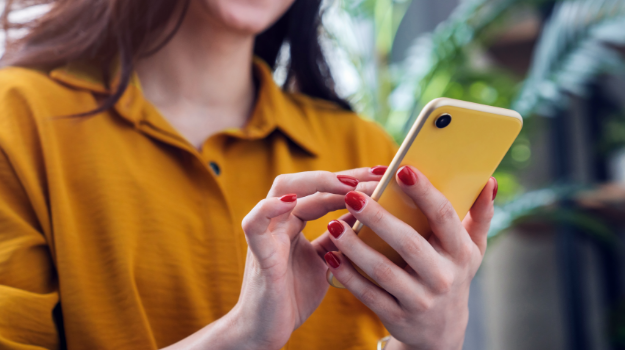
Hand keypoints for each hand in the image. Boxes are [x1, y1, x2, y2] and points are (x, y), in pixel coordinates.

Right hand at [231, 167, 384, 349]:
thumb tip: (368, 215)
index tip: (384, 175)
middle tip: (376, 175)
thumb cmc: (294, 296)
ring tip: (349, 184)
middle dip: (342, 176)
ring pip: (282, 190)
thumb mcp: (326, 261)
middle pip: (306, 182)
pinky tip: (291, 201)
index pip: (323, 190)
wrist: (267, 331)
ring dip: (316, 183)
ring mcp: (267, 234)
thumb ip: (339, 237)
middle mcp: (280, 222)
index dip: (353, 180)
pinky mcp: (258, 254)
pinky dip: (269, 208)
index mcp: (294, 223)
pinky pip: (255, 224)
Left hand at [323, 166, 496, 349]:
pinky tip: (331, 257)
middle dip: (379, 217)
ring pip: (384, 271)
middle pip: (408, 243)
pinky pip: (369, 294)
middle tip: (352, 195)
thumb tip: (488, 180)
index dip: (424, 192)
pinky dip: (348, 276)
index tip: (402, 169)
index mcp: (460, 252)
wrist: (441, 331)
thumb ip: (480, 215)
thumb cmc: (453, 274)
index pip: (443, 216)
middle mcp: (443, 276)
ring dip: (356, 247)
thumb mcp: (472, 249)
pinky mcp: (397, 316)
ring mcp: (420, 299)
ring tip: (334, 224)